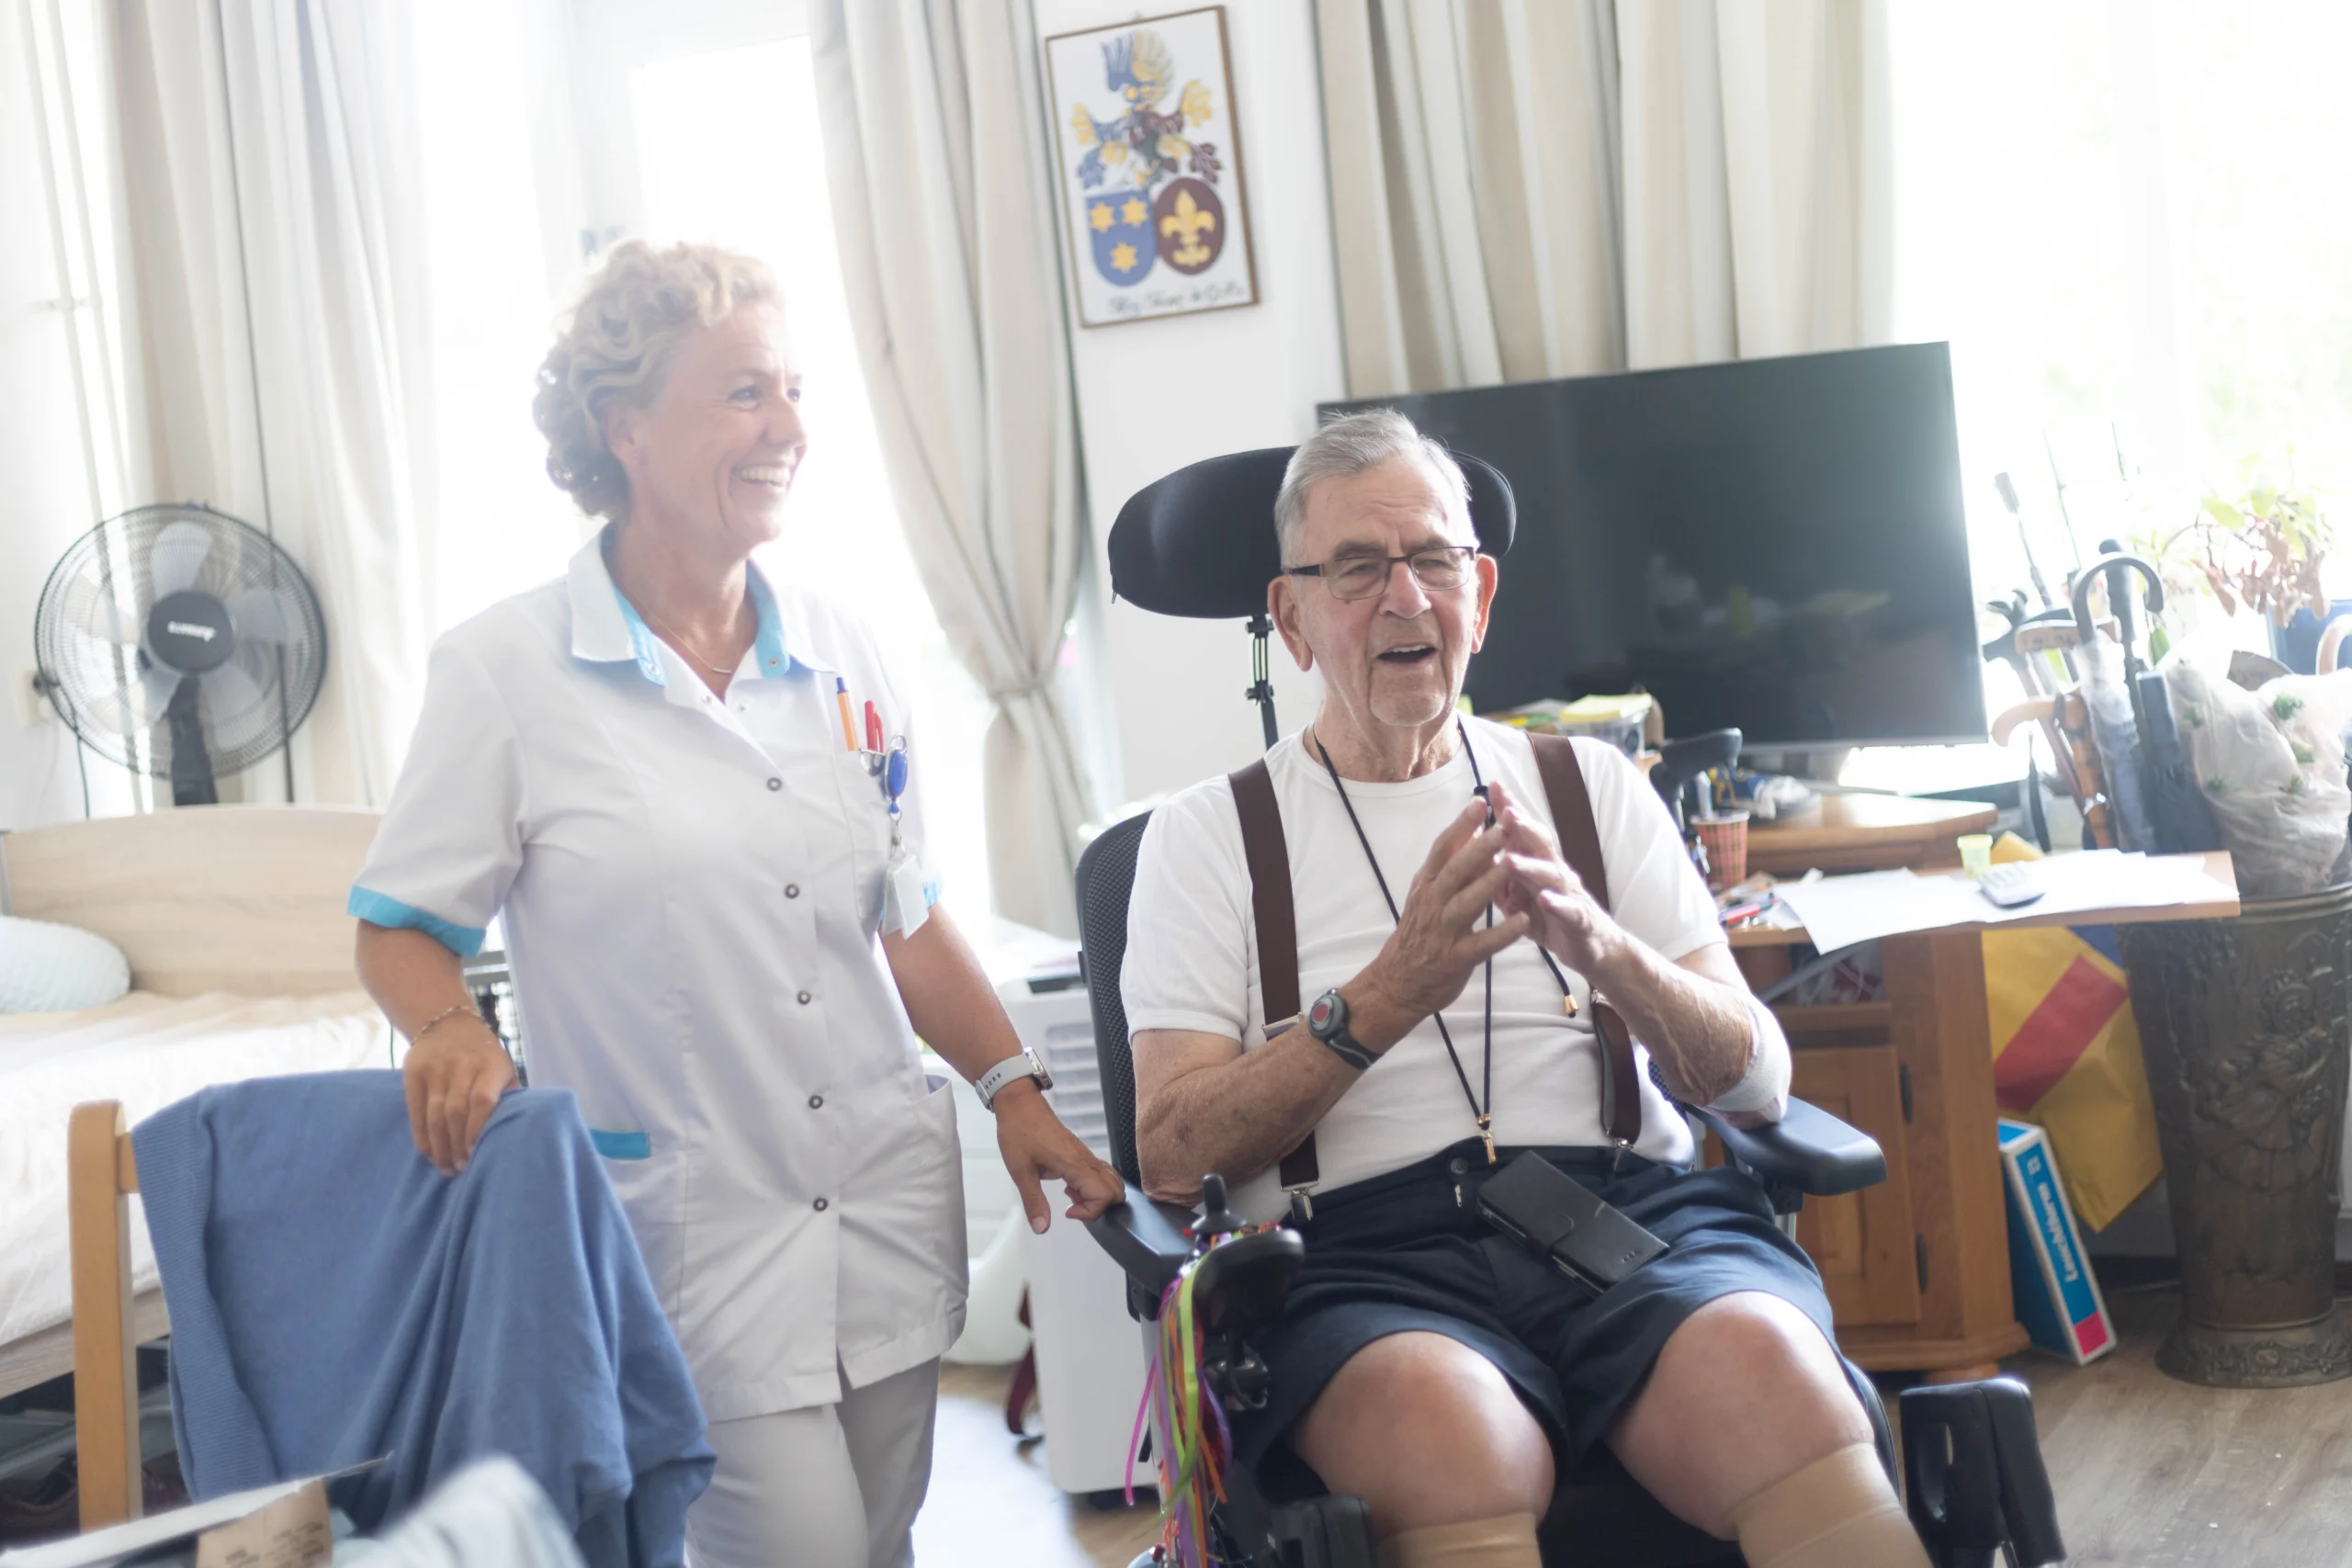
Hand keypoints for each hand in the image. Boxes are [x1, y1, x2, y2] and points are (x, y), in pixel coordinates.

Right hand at [401, 1014, 516, 1175]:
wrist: (448, 1024)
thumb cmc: (485, 1057)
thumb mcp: (504, 1069)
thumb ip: (510, 1097)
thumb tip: (519, 1134)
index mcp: (491, 1064)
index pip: (482, 1101)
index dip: (478, 1129)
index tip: (477, 1153)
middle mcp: (462, 1065)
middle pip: (455, 1113)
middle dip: (457, 1146)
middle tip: (460, 1169)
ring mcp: (436, 1068)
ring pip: (434, 1115)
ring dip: (439, 1147)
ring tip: (446, 1167)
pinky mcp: (414, 1072)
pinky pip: (416, 1111)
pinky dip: (422, 1136)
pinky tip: (429, 1153)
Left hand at [992, 1080, 1123, 1231]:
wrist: (1020, 1103)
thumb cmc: (1018, 1133)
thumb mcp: (1020, 1171)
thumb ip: (1033, 1201)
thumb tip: (1042, 1229)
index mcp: (1074, 1165)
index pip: (1105, 1195)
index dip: (1091, 1212)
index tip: (1067, 1211)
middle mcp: (1086, 1160)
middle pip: (1116, 1190)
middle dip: (1099, 1207)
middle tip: (1072, 1206)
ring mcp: (1086, 1155)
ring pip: (1111, 1180)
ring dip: (1096, 1196)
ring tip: (1069, 1195)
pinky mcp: (1081, 1152)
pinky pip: (1100, 1172)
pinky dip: (1092, 1186)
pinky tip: (1068, 1184)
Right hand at [1360, 796, 1529, 1025]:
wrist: (1397, 984)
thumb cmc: (1418, 934)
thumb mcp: (1426, 895)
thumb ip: (1447, 867)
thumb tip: (1470, 830)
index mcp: (1425, 886)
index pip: (1441, 850)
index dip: (1460, 825)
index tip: (1481, 802)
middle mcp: (1431, 905)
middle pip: (1455, 871)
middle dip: (1479, 848)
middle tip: (1503, 826)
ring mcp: (1442, 932)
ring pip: (1467, 903)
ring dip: (1490, 883)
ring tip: (1513, 864)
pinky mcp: (1455, 959)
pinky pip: (1481, 944)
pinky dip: (1502, 933)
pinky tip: (1523, 921)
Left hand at [1488, 778, 1616, 975]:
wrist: (1593, 949)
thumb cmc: (1553, 917)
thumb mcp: (1521, 897)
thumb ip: (1500, 877)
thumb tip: (1476, 855)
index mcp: (1539, 865)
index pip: (1524, 832)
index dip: (1511, 809)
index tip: (1493, 786)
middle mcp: (1555, 873)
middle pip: (1540, 844)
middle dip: (1523, 827)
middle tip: (1505, 811)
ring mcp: (1569, 895)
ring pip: (1551, 875)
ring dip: (1531, 866)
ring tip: (1509, 859)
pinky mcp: (1579, 920)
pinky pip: (1568, 910)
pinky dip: (1556, 904)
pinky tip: (1544, 899)